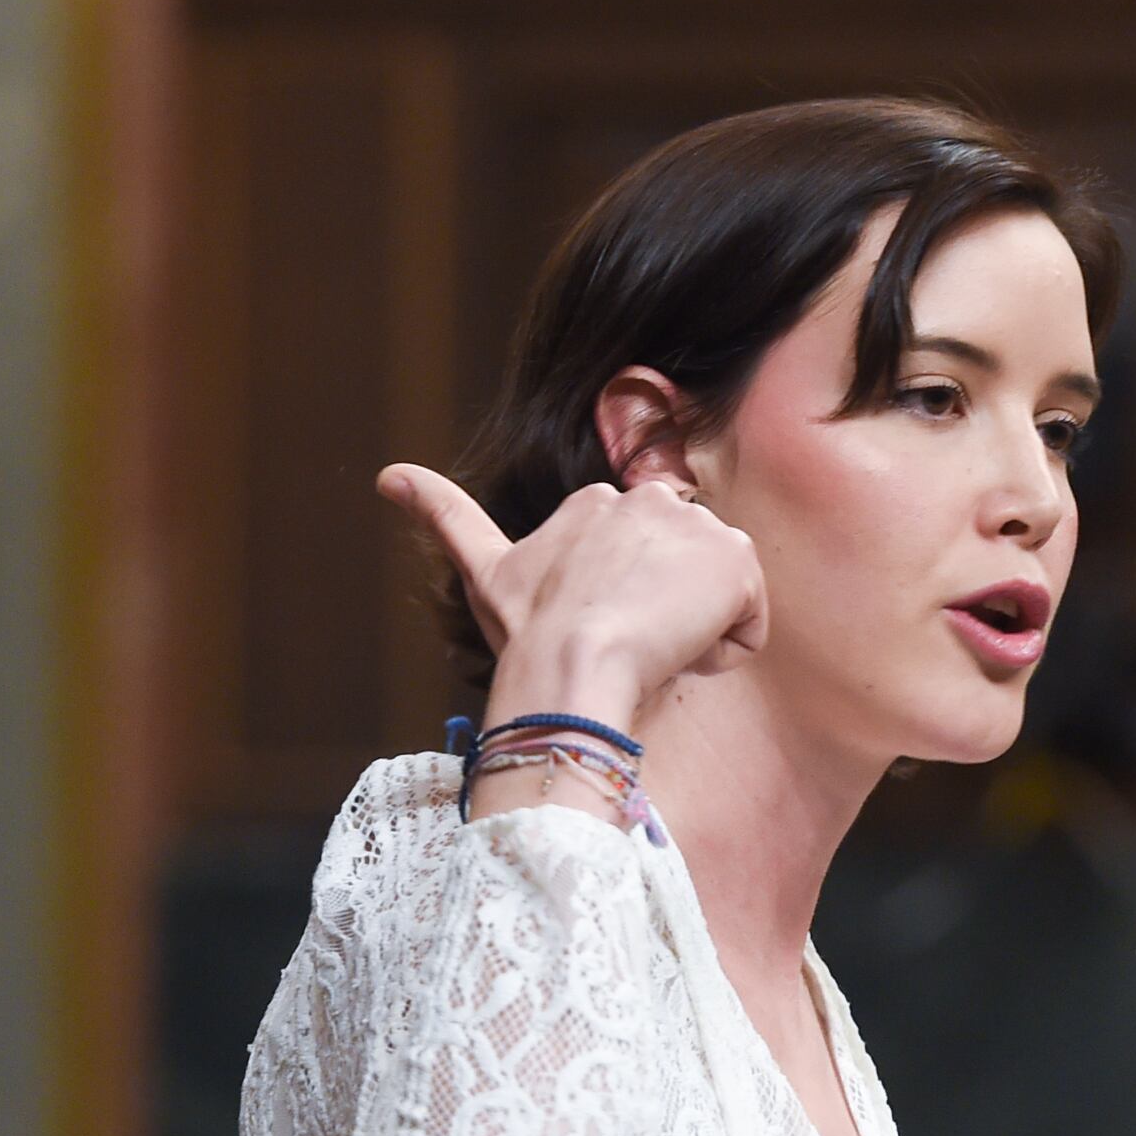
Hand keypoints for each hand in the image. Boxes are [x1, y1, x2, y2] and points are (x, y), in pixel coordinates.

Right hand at [378, 464, 766, 737]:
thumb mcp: (483, 570)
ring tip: (649, 650)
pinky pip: (749, 621)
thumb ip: (442, 516)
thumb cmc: (528, 632)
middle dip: (660, 614)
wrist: (572, 662)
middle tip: (620, 643)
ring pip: (715, 597)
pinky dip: (726, 649)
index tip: (594, 628)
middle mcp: (650, 498)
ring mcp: (696, 526)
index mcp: (597, 501)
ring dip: (691, 632)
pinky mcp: (734, 559)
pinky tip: (682, 654)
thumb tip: (386, 473)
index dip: (623, 606)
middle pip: (682, 576)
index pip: (641, 561)